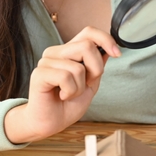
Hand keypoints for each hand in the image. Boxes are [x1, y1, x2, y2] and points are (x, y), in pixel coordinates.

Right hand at [4, 26, 119, 143]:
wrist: (51, 124)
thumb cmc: (68, 105)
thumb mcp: (90, 84)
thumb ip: (97, 66)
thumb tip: (107, 49)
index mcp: (68, 51)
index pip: (88, 32)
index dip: (105, 39)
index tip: (116, 54)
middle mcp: (56, 52)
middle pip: (87, 46)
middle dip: (95, 69)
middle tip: (85, 84)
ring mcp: (46, 61)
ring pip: (78, 66)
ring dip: (80, 87)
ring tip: (69, 93)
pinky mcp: (39, 74)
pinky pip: (65, 77)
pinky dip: (70, 91)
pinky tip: (62, 96)